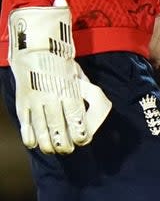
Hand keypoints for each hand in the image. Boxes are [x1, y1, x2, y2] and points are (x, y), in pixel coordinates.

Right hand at [7, 0, 110, 153]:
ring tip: (53, 150)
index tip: (83, 140)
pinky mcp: (22, 102)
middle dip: (65, 143)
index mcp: (69, 92)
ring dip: (48, 144)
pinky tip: (34, 143)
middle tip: (68, 149)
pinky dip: (29, 137)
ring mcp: (35, 102)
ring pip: (41, 130)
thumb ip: (92, 96)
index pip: (76, 119)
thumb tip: (96, 116)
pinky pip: (25, 125)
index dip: (80, 133)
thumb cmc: (65, 66)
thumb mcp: (82, 78)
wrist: (38, 50)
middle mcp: (52, 98)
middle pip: (59, 129)